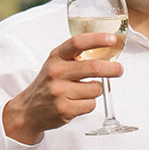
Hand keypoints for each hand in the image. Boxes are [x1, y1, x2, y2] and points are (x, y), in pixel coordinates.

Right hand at [2, 36, 122, 143]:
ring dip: (97, 90)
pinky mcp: (65, 110)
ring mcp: (60, 92)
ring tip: (86, 91)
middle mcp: (56, 72)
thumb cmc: (49, 84)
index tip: (113, 39)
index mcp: (56, 57)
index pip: (78, 42)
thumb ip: (76, 57)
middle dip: (112, 69)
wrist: (30, 110)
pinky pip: (91, 105)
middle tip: (119, 70)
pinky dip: (90, 104)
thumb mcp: (56, 64)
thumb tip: (107, 55)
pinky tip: (78, 103)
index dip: (97, 39)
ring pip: (96, 88)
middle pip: (93, 67)